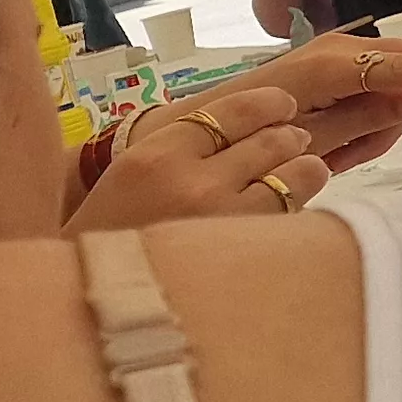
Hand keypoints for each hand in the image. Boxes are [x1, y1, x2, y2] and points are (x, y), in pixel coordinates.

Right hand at [71, 87, 326, 230]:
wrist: (96, 297)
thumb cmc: (113, 233)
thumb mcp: (134, 174)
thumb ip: (186, 145)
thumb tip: (254, 123)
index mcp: (156, 156)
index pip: (236, 110)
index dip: (271, 104)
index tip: (283, 107)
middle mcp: (193, 183)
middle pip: (272, 140)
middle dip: (290, 137)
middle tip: (293, 142)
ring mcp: (225, 219)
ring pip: (295, 175)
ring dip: (305, 168)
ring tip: (301, 171)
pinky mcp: (247, 253)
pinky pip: (292, 216)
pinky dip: (298, 206)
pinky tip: (289, 207)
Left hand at [211, 36, 401, 172]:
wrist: (191, 134)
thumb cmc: (245, 143)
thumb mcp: (311, 143)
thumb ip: (367, 120)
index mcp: (333, 66)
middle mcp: (339, 49)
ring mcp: (334, 56)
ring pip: (399, 80)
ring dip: (390, 119)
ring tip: (349, 155)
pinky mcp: (329, 69)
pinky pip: (374, 87)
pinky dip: (372, 117)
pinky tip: (341, 145)